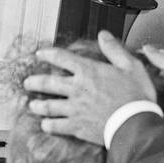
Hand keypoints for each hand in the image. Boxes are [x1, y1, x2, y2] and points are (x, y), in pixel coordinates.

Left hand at [24, 30, 155, 143]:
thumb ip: (114, 49)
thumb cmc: (136, 97)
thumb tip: (104, 35)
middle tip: (27, 82)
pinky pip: (56, 126)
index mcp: (88, 71)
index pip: (61, 58)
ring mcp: (74, 109)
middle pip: (47, 83)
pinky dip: (48, 125)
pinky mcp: (76, 127)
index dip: (48, 54)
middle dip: (34, 82)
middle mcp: (77, 89)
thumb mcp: (131, 66)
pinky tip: (45, 124)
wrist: (136, 124)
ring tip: (32, 104)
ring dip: (37, 104)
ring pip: (48, 105)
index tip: (40, 54)